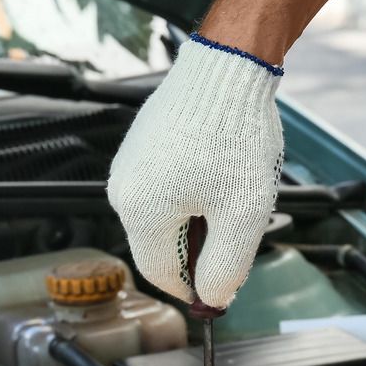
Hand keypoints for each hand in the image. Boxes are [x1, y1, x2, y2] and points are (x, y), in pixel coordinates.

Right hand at [106, 35, 283, 309]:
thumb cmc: (234, 134)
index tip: (226, 284)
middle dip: (201, 246)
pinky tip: (220, 170)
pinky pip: (164, 187)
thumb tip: (212, 298)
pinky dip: (193, 191)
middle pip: (162, 246)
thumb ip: (225, 268)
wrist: (228, 67)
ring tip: (232, 190)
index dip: (196, 287)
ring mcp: (129, 165)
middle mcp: (122, 189)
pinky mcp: (141, 146)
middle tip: (239, 226)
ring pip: (164, 217)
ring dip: (199, 218)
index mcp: (140, 212)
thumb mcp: (243, 216)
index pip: (162, 275)